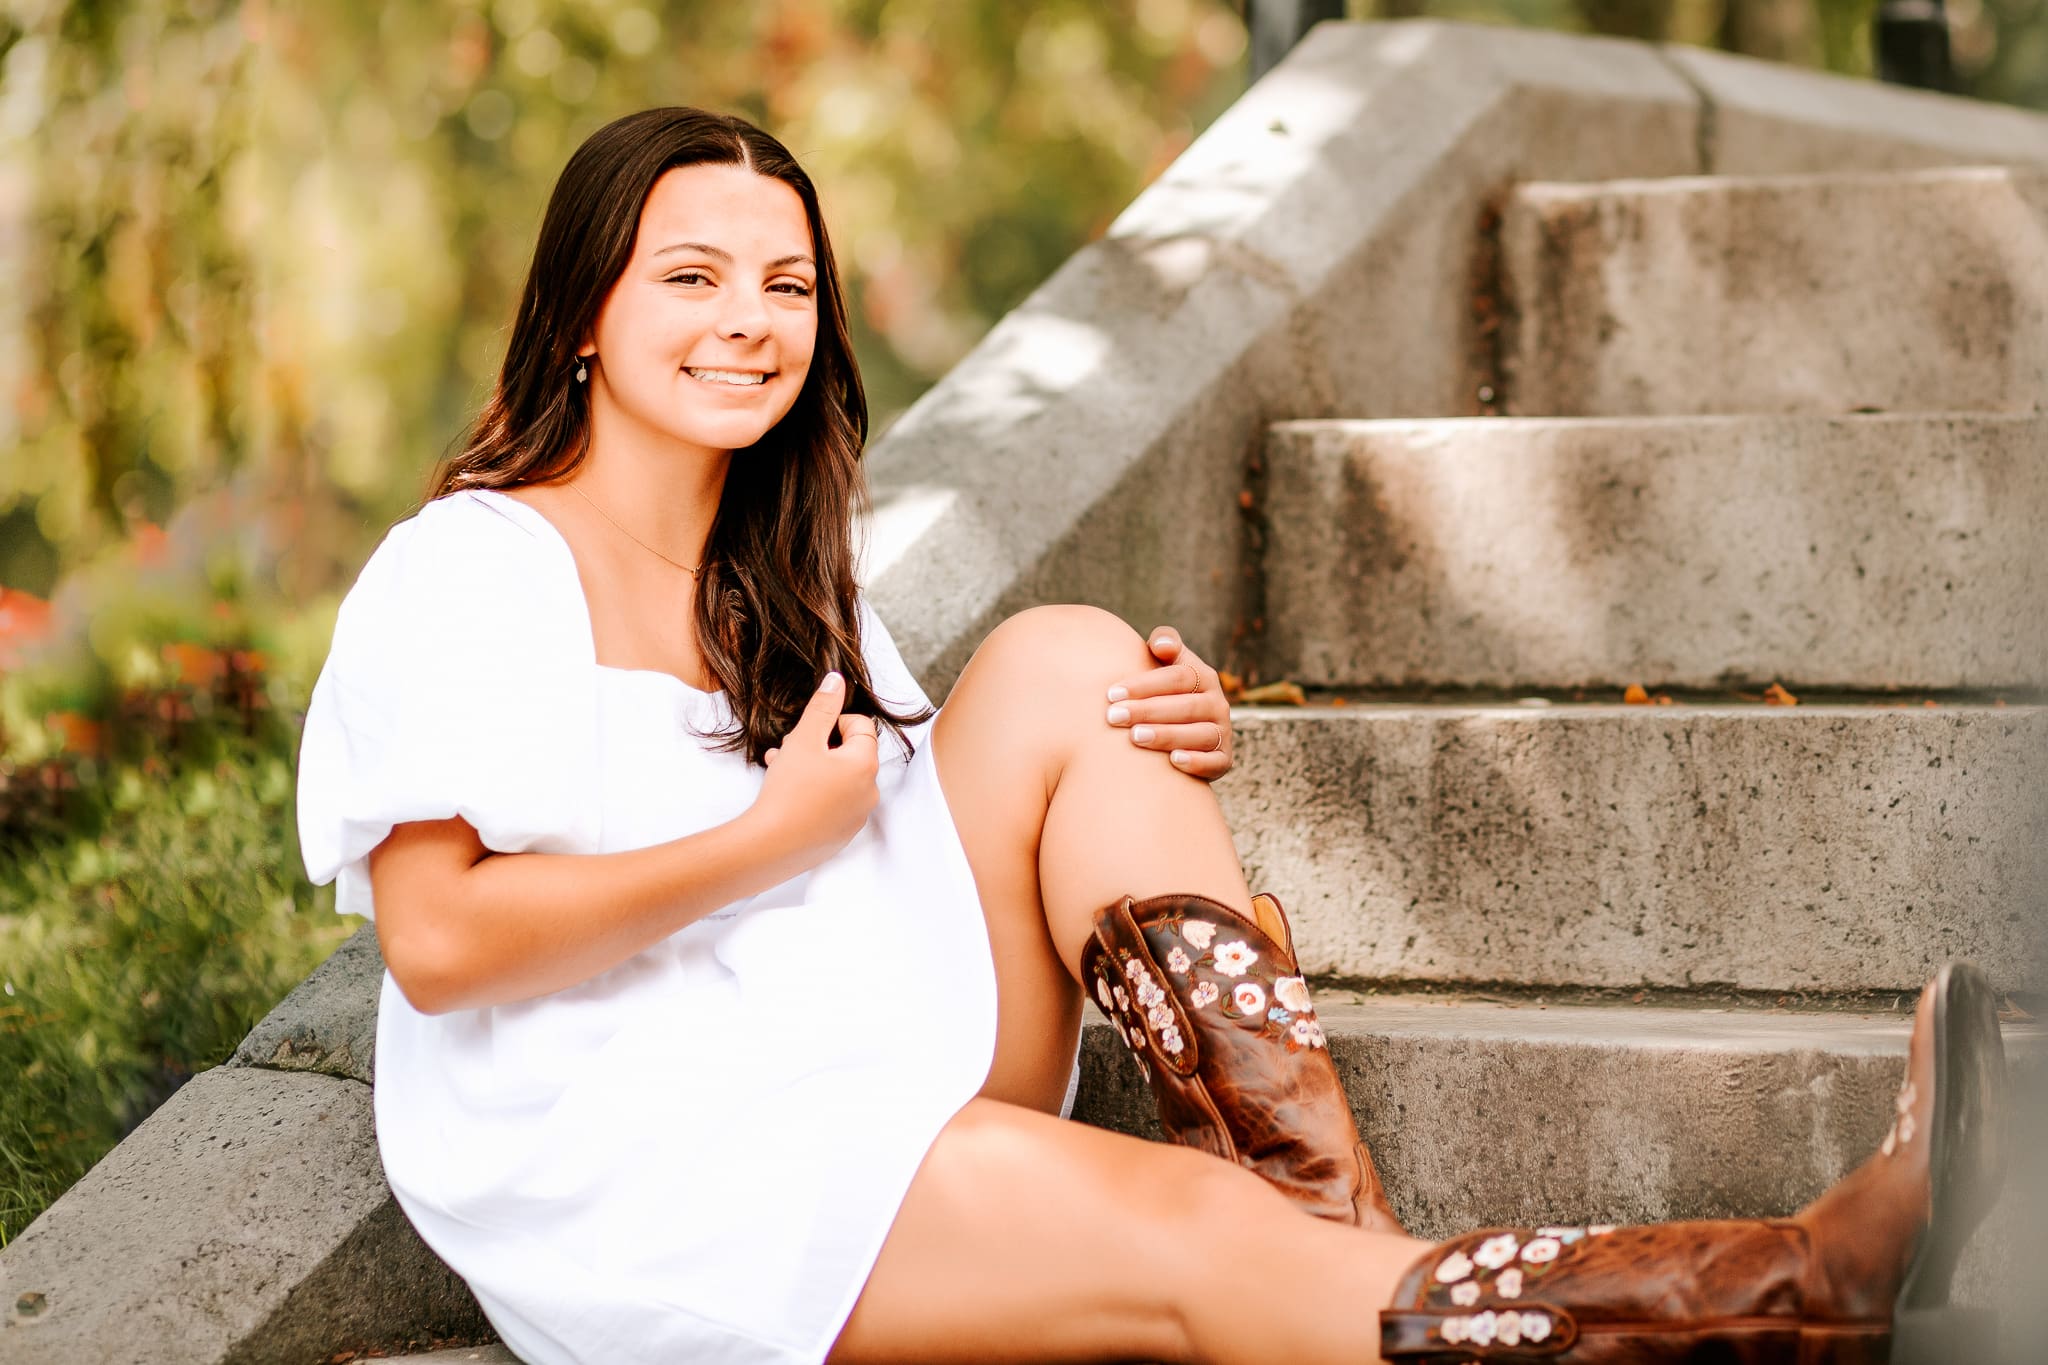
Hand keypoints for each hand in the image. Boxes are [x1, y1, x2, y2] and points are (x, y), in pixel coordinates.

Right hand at [755, 672, 879, 868]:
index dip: (833, 722)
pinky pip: (832, 803)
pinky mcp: (841, 834)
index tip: (809, 732)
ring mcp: (857, 816)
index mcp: (865, 765)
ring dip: (812, 767)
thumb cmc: (790, 789)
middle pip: (849, 753)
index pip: (861, 727)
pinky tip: (787, 792)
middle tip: (790, 748)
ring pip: (837, 778)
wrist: (773, 845)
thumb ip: (822, 706)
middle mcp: (869, 791)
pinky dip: (814, 792)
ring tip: (780, 767)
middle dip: (818, 745)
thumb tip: (837, 680)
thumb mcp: (804, 739)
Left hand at [1104, 626, 1233, 780]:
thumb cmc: (1164, 691)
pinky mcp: (1223, 760)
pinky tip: (1173, 761)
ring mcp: (1222, 733)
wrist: (1183, 728)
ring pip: (1200, 734)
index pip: (1177, 678)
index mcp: (1204, 678)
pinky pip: (1215, 762)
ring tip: (1135, 737)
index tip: (1111, 694)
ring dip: (1167, 736)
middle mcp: (1218, 704)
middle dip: (1148, 711)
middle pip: (1186, 706)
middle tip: (1114, 717)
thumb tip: (1161, 644)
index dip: (1145, 685)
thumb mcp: (1167, 664)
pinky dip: (1197, 762)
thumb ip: (1165, 644)